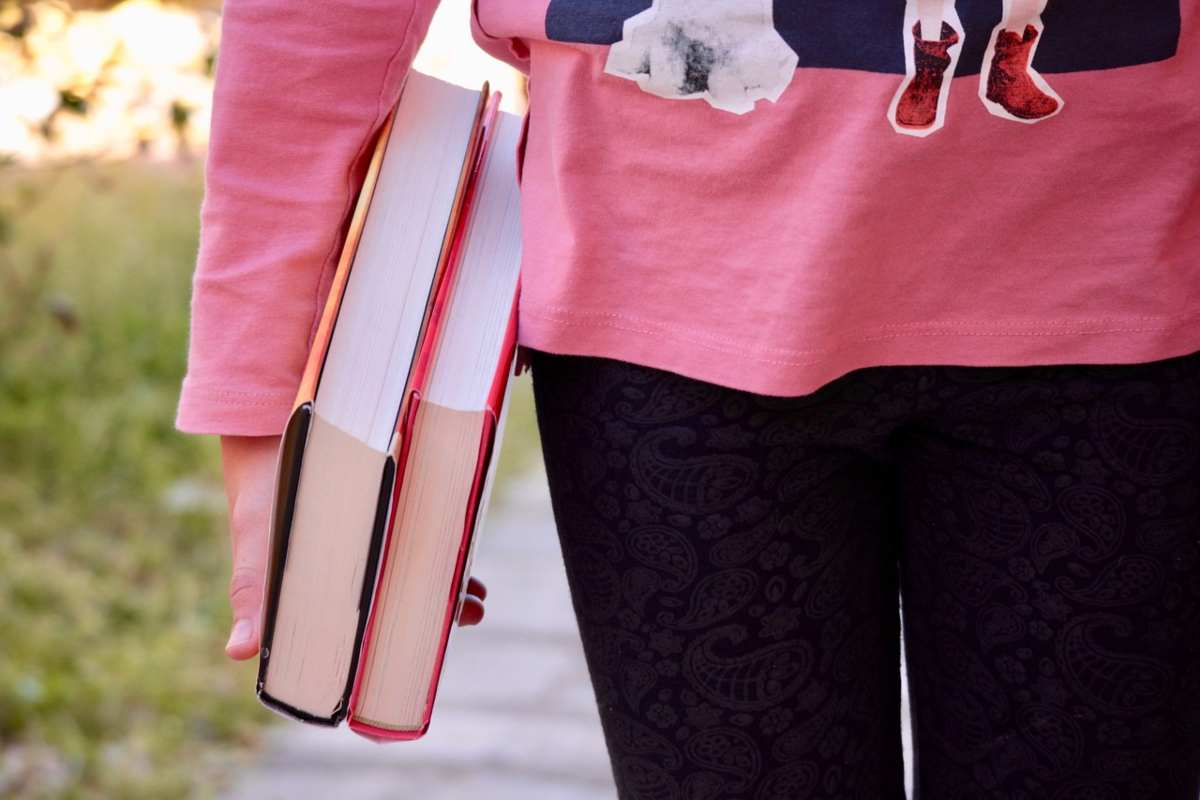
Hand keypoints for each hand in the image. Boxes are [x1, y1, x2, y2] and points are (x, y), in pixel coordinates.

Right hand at [218, 435, 487, 660]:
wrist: (275, 443)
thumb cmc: (262, 506)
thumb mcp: (257, 550)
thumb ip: (252, 598)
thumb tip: (239, 653)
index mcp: (327, 600)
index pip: (364, 637)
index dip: (394, 649)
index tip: (425, 652)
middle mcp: (357, 579)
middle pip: (401, 606)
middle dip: (436, 616)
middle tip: (470, 615)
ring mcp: (378, 548)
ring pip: (417, 576)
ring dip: (447, 588)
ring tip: (477, 598)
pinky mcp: (393, 516)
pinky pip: (423, 539)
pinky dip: (444, 550)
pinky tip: (465, 554)